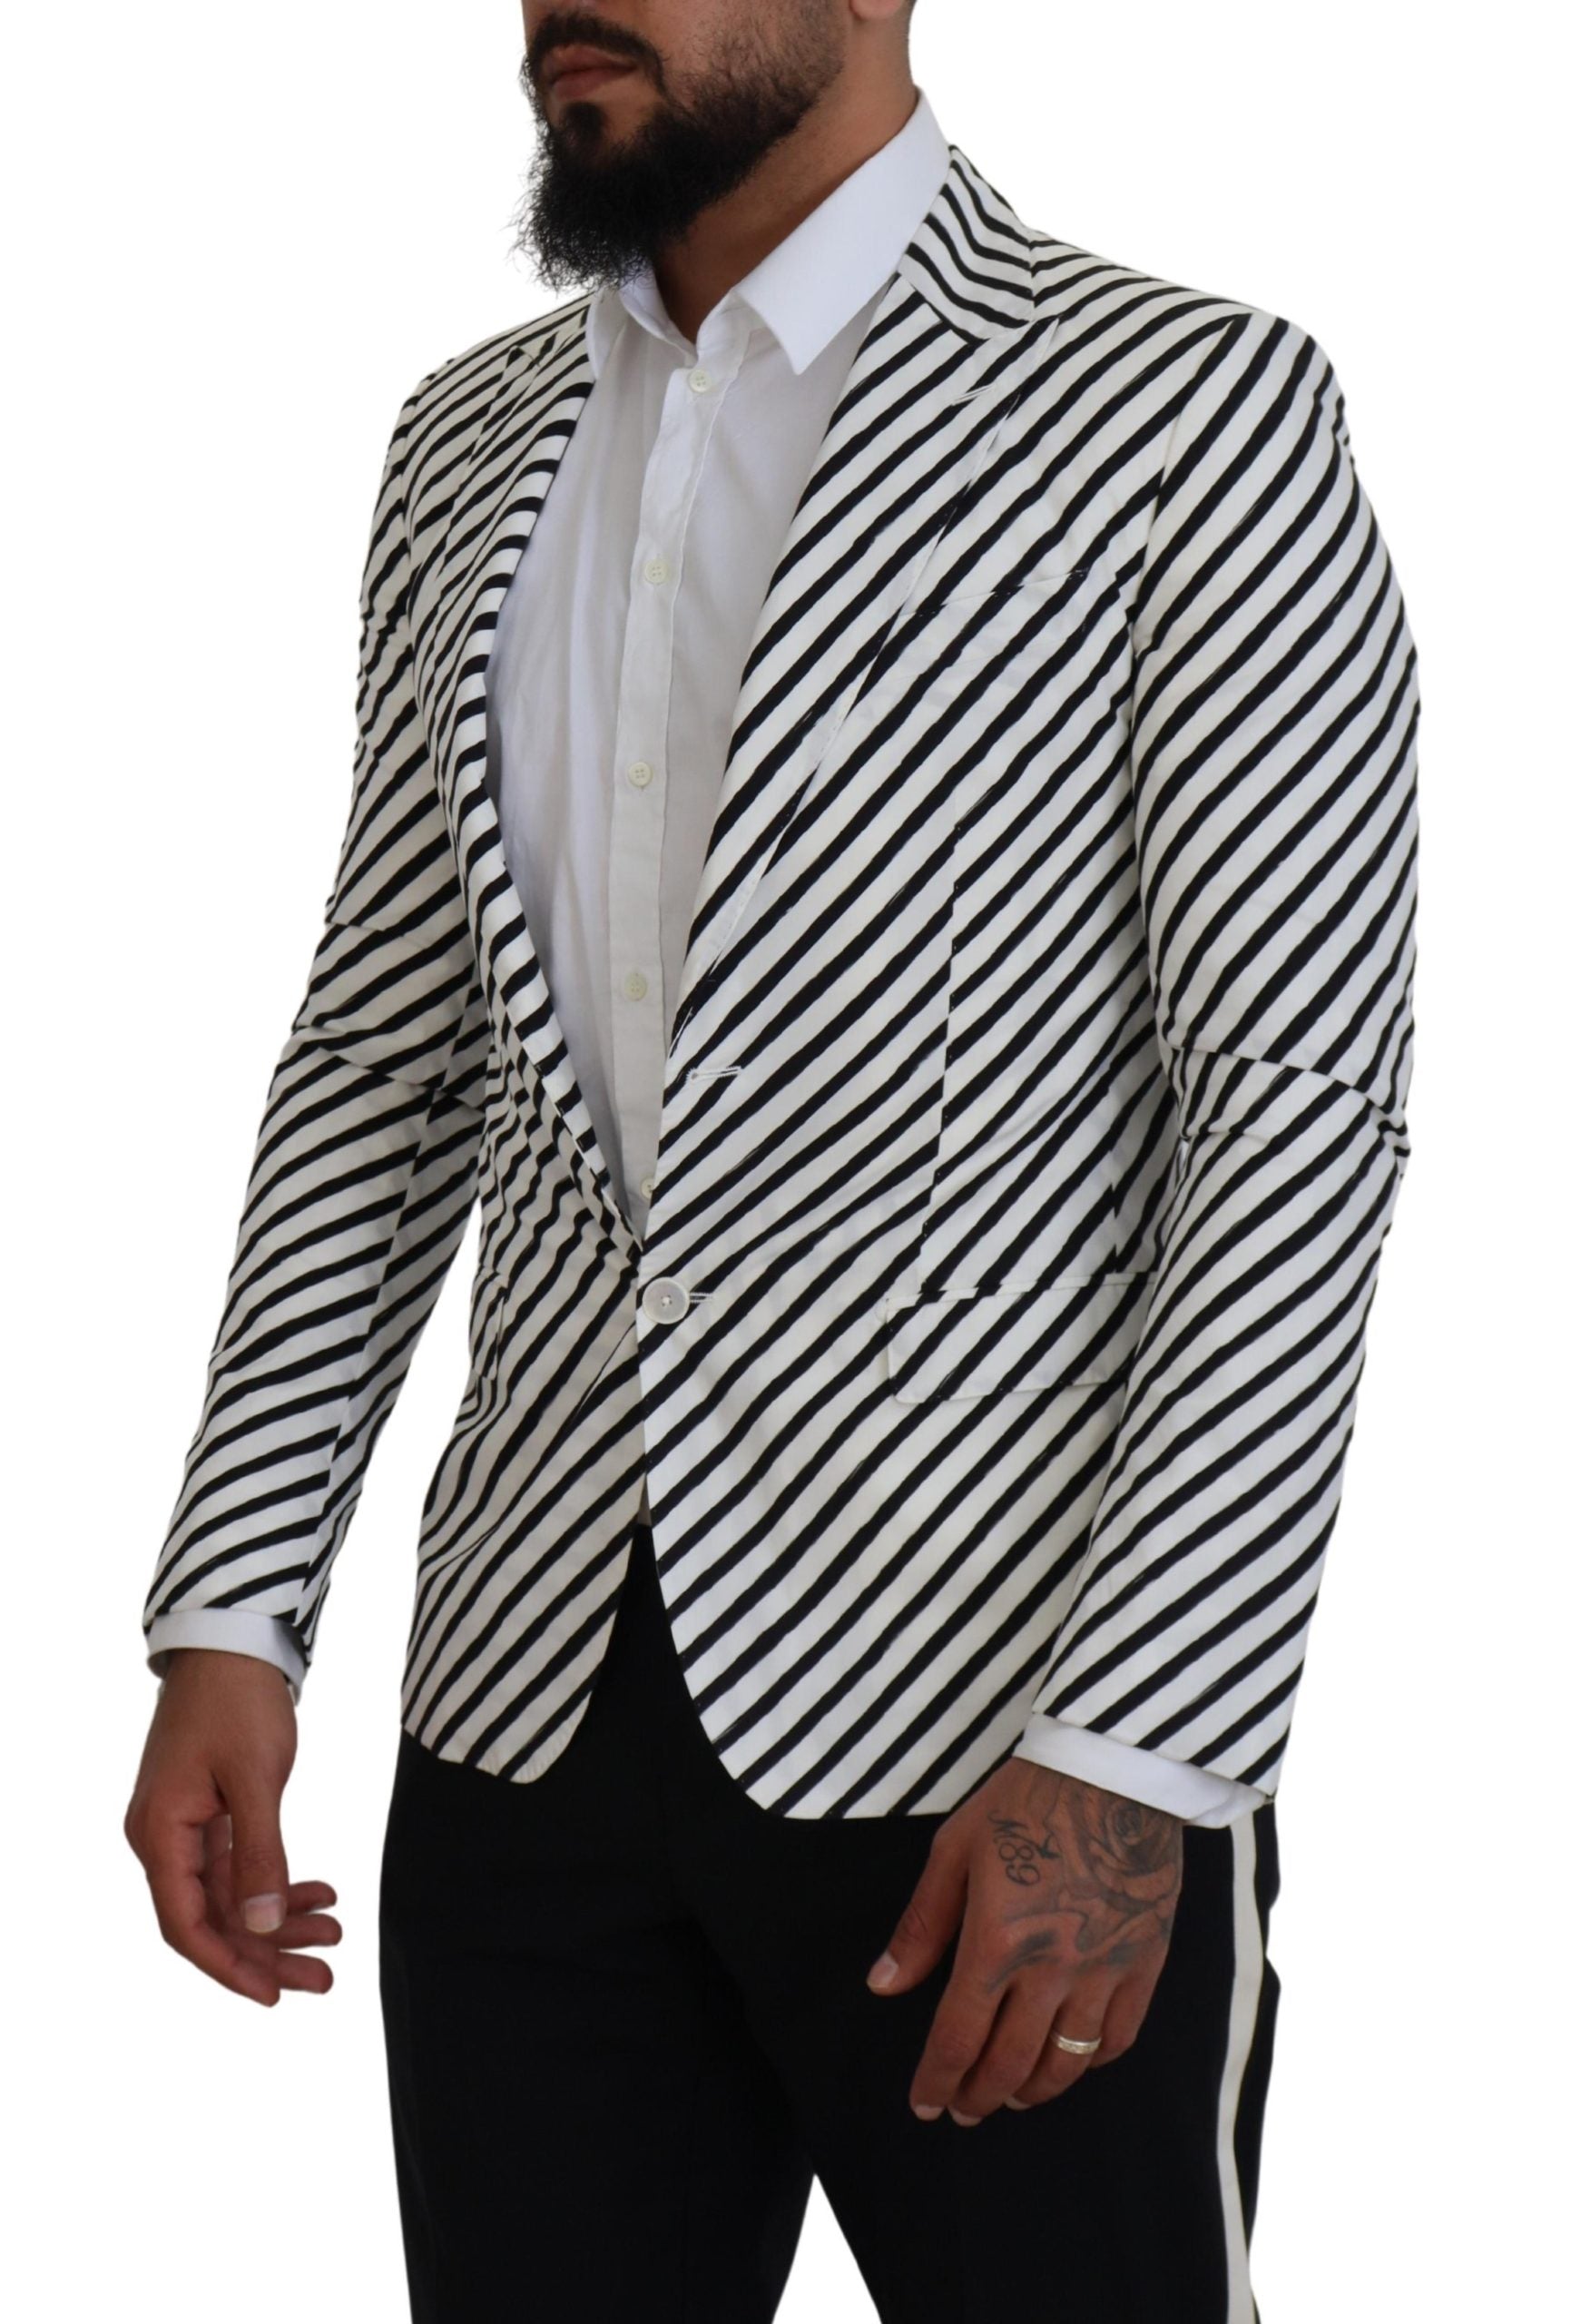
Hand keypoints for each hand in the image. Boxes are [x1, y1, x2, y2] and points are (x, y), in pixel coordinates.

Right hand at [124, 1648, 340, 2006]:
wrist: (232, 1639)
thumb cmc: (237, 1700)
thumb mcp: (255, 1778)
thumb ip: (260, 1854)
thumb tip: (262, 1929)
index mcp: (160, 1834)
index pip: (186, 1925)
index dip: (228, 1967)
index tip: (273, 1996)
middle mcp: (164, 1838)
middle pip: (214, 1919)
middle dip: (268, 1953)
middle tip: (325, 1979)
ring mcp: (187, 1826)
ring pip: (233, 1896)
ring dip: (280, 1921)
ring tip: (335, 1937)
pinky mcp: (211, 1811)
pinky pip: (242, 1865)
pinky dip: (279, 1882)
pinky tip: (322, 1894)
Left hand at [867, 1756, 1180, 2121]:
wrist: (1112, 1770)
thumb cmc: (1024, 1801)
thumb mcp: (954, 1851)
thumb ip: (922, 1926)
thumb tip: (882, 1985)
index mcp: (996, 1943)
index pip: (958, 2040)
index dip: (937, 2082)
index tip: (925, 2105)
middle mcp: (1051, 1970)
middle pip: (1010, 2064)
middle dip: (979, 2095)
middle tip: (964, 2109)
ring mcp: (1104, 1971)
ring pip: (1066, 2064)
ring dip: (1033, 2090)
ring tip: (1012, 2095)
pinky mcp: (1145, 1961)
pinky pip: (1119, 2037)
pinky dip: (1091, 2063)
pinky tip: (1072, 2063)